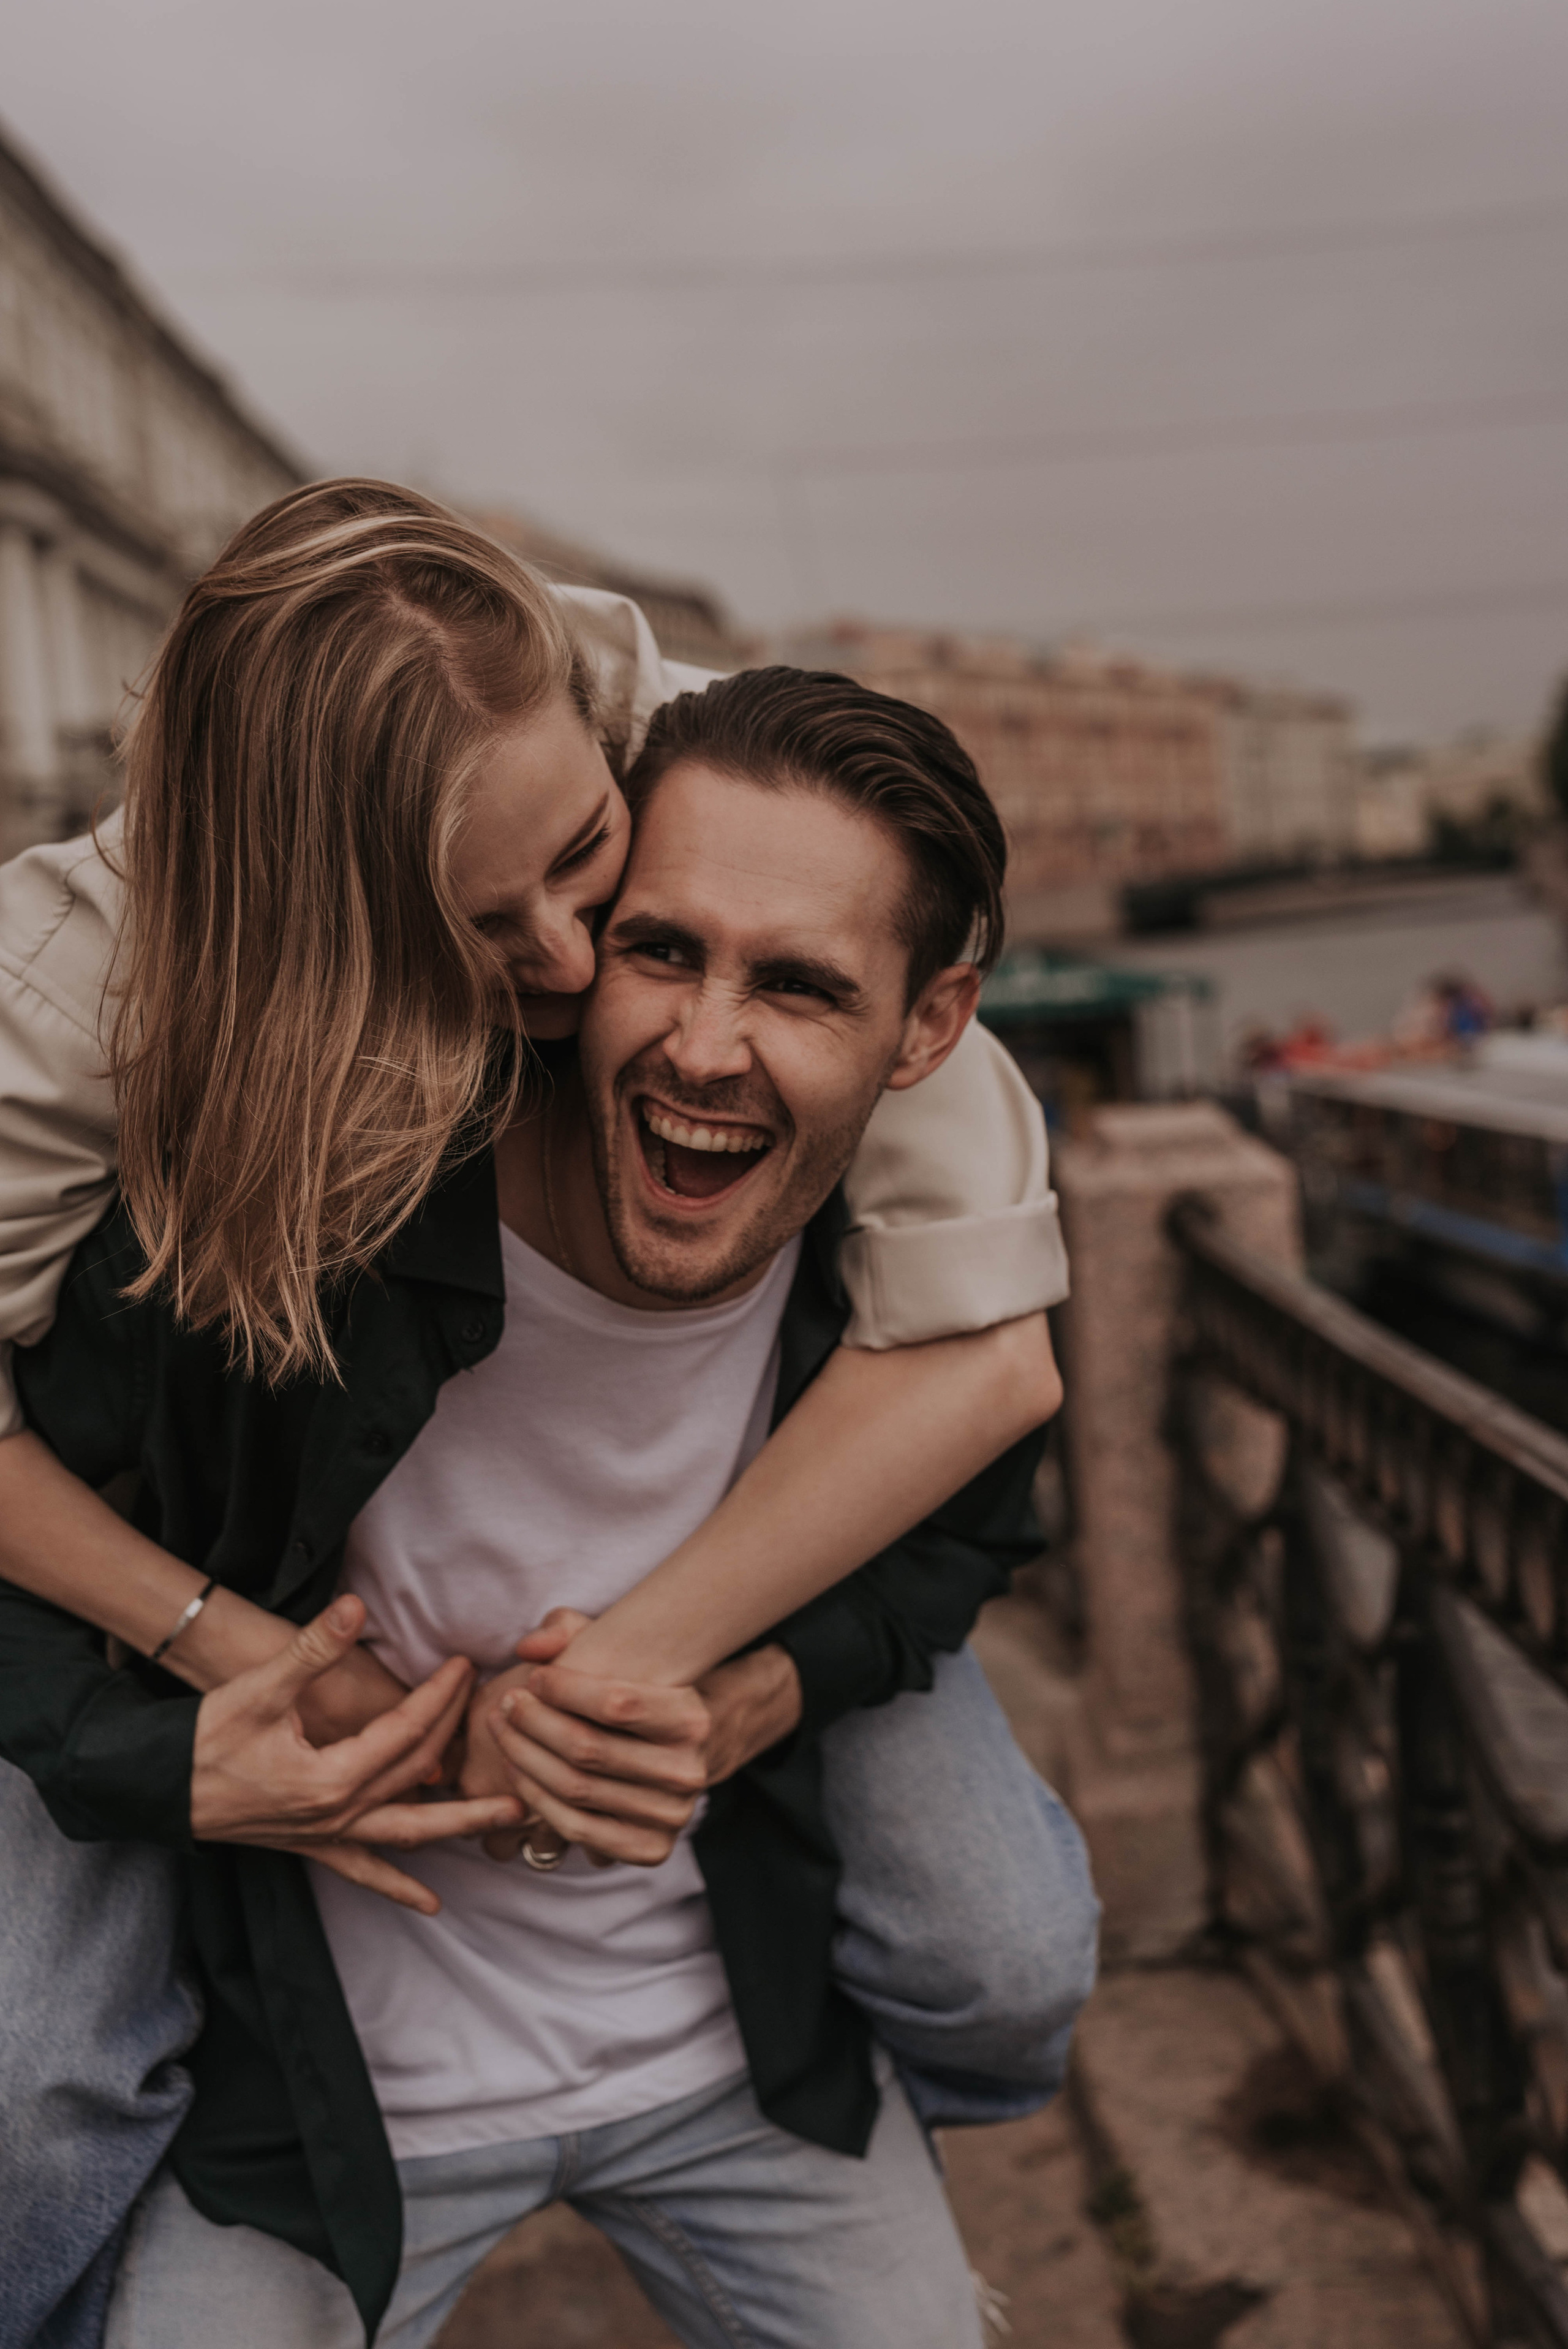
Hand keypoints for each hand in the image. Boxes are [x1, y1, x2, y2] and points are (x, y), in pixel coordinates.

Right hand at [190, 1595, 524, 1911]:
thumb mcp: (261, 1687)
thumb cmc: (206, 1738)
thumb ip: (313, 1649)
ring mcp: (327, 1836)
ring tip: (510, 1817)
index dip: (440, 1696)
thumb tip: (355, 1607)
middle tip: (500, 1714)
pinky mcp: (313, 1846)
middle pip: (418, 1773)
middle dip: (460, 1739)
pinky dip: (398, 1886)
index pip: (406, 1731)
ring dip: (459, 1824)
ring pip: (409, 1832)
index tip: (466, 1666)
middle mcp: (338, 1815)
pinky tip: (429, 1903)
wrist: (158, 1788)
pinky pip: (365, 1871)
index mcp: (332, 1777)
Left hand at [480, 1619, 803, 1868]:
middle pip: (588, 1748)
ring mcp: (670, 1815)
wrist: (673, 1752)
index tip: (533, 1677)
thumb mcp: (618, 1653)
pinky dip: (538, 1798)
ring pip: (576, 1789)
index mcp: (692, 1718)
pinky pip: (577, 1827)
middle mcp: (687, 1771)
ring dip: (525, 1758)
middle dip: (534, 1723)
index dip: (563, 1689)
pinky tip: (516, 1769)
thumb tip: (530, 1647)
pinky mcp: (649, 1849)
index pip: (616, 1703)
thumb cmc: (635, 1696)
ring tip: (502, 1732)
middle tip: (506, 1704)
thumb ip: (568, 1629)